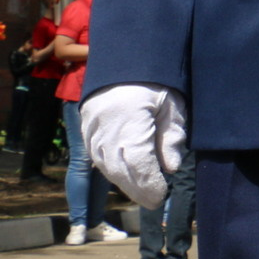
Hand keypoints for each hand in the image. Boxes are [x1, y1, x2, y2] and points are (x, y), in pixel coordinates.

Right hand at [81, 84, 187, 206]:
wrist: (125, 58)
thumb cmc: (155, 80)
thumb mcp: (172, 103)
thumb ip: (172, 135)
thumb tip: (171, 168)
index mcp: (127, 117)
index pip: (137, 161)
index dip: (148, 183)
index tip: (162, 195)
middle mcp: (104, 127)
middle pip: (118, 168)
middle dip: (137, 188)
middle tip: (155, 201)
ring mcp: (91, 128)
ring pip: (105, 165)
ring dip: (124, 182)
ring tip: (144, 193)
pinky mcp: (86, 129)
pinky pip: (97, 157)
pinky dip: (112, 170)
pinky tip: (127, 178)